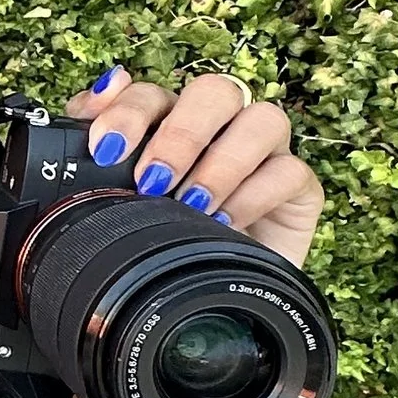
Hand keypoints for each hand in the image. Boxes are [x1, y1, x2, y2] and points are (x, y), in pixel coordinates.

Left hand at [62, 65, 323, 264]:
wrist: (208, 306)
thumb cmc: (160, 247)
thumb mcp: (117, 204)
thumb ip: (99, 147)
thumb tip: (98, 92)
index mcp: (168, 123)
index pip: (153, 93)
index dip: (128, 111)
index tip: (105, 149)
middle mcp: (220, 129)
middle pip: (213, 91)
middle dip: (181, 133)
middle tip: (153, 181)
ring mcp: (263, 155)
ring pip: (263, 119)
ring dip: (223, 161)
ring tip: (193, 203)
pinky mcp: (299, 189)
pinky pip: (291, 171)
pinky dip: (257, 194)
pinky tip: (227, 222)